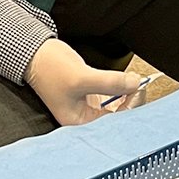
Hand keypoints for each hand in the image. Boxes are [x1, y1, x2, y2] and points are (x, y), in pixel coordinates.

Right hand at [24, 39, 143, 125]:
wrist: (37, 54)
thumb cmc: (51, 69)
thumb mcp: (82, 77)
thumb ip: (110, 82)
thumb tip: (136, 83)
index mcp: (79, 124)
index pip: (112, 124)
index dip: (129, 109)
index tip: (139, 91)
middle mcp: (85, 119)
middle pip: (117, 117)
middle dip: (131, 102)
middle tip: (140, 85)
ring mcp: (89, 106)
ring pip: (117, 106)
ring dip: (129, 95)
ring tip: (137, 81)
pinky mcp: (92, 94)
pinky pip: (113, 95)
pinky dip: (122, 88)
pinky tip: (129, 81)